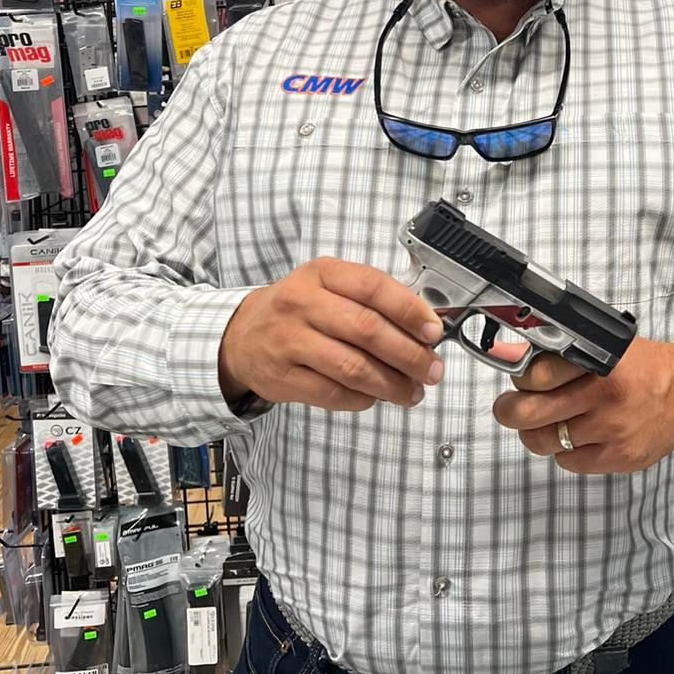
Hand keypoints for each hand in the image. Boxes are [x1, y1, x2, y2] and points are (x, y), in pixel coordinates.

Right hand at [219, 258, 443, 411]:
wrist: (240, 335)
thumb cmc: (299, 310)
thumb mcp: (329, 287)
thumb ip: (372, 300)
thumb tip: (425, 326)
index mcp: (322, 273)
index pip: (374, 286)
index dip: (409, 310)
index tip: (434, 331)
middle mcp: (303, 303)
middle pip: (367, 330)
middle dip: (409, 354)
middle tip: (431, 370)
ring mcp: (290, 341)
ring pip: (353, 367)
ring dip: (392, 384)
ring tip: (413, 392)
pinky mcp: (283, 377)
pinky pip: (333, 394)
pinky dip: (363, 399)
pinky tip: (376, 397)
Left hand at [491, 338, 673, 474]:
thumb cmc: (642, 368)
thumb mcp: (606, 346)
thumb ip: (561, 353)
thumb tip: (509, 354)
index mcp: (600, 359)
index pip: (535, 374)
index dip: (519, 378)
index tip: (519, 378)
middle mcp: (605, 395)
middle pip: (530, 414)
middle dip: (509, 412)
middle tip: (509, 408)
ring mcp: (612, 430)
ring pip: (545, 441)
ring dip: (536, 433)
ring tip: (544, 422)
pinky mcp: (618, 458)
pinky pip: (568, 462)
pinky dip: (564, 451)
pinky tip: (576, 436)